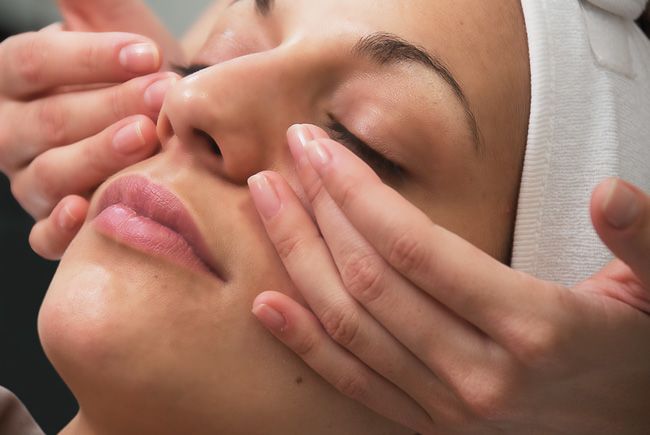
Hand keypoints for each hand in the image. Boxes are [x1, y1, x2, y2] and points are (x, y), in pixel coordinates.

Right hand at [0, 0, 182, 258]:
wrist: (156, 122)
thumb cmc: (136, 75)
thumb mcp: (114, 28)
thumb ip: (95, 7)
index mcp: (13, 80)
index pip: (31, 63)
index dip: (88, 58)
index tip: (148, 54)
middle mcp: (11, 133)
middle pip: (47, 121)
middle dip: (108, 107)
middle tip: (162, 96)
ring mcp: (30, 182)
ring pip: (50, 175)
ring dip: (98, 156)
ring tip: (147, 137)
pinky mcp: (51, 223)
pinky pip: (45, 236)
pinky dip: (63, 228)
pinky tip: (88, 210)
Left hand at [247, 124, 649, 433]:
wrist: (631, 427)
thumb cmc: (638, 350)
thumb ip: (643, 239)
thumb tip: (611, 193)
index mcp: (535, 330)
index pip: (416, 249)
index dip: (358, 192)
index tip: (320, 148)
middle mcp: (479, 376)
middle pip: (369, 280)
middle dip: (317, 211)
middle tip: (287, 158)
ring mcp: (446, 409)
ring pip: (350, 327)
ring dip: (299, 260)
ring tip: (267, 205)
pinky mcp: (428, 425)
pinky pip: (352, 383)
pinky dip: (305, 343)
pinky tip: (267, 304)